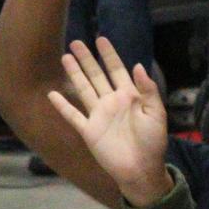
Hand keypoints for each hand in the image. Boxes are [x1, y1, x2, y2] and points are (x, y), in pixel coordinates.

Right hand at [46, 38, 171, 205]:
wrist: (141, 170)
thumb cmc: (152, 143)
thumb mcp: (156, 114)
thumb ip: (148, 90)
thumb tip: (138, 65)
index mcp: (129, 96)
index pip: (117, 70)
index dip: (108, 55)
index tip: (100, 39)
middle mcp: (111, 102)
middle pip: (96, 75)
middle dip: (86, 59)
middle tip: (76, 41)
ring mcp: (98, 116)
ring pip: (83, 89)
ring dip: (74, 74)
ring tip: (65, 57)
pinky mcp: (89, 131)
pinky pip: (73, 115)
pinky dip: (62, 105)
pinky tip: (52, 94)